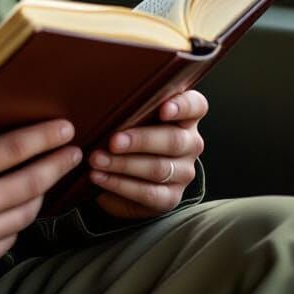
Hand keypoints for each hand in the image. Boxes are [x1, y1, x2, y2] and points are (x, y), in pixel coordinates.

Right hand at [0, 92, 82, 281]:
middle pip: (33, 181)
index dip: (46, 137)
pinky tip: (19, 208)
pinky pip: (11, 237)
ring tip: (48, 179)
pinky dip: (18, 221)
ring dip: (41, 193)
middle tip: (74, 152)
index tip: (65, 129)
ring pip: (27, 212)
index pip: (16, 148)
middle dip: (58, 164)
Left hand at [87, 89, 206, 219]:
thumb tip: (100, 97)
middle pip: (174, 140)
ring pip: (159, 169)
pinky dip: (121, 186)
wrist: (125, 173)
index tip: (163, 109)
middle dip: (140, 140)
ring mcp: (183, 171)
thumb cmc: (124, 131)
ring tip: (97, 160)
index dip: (182, 107)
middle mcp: (190, 143)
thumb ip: (126, 105)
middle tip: (113, 141)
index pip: (195, 106)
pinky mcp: (171, 197)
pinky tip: (100, 177)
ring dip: (124, 164)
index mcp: (184, 116)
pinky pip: (149, 193)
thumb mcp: (128, 115)